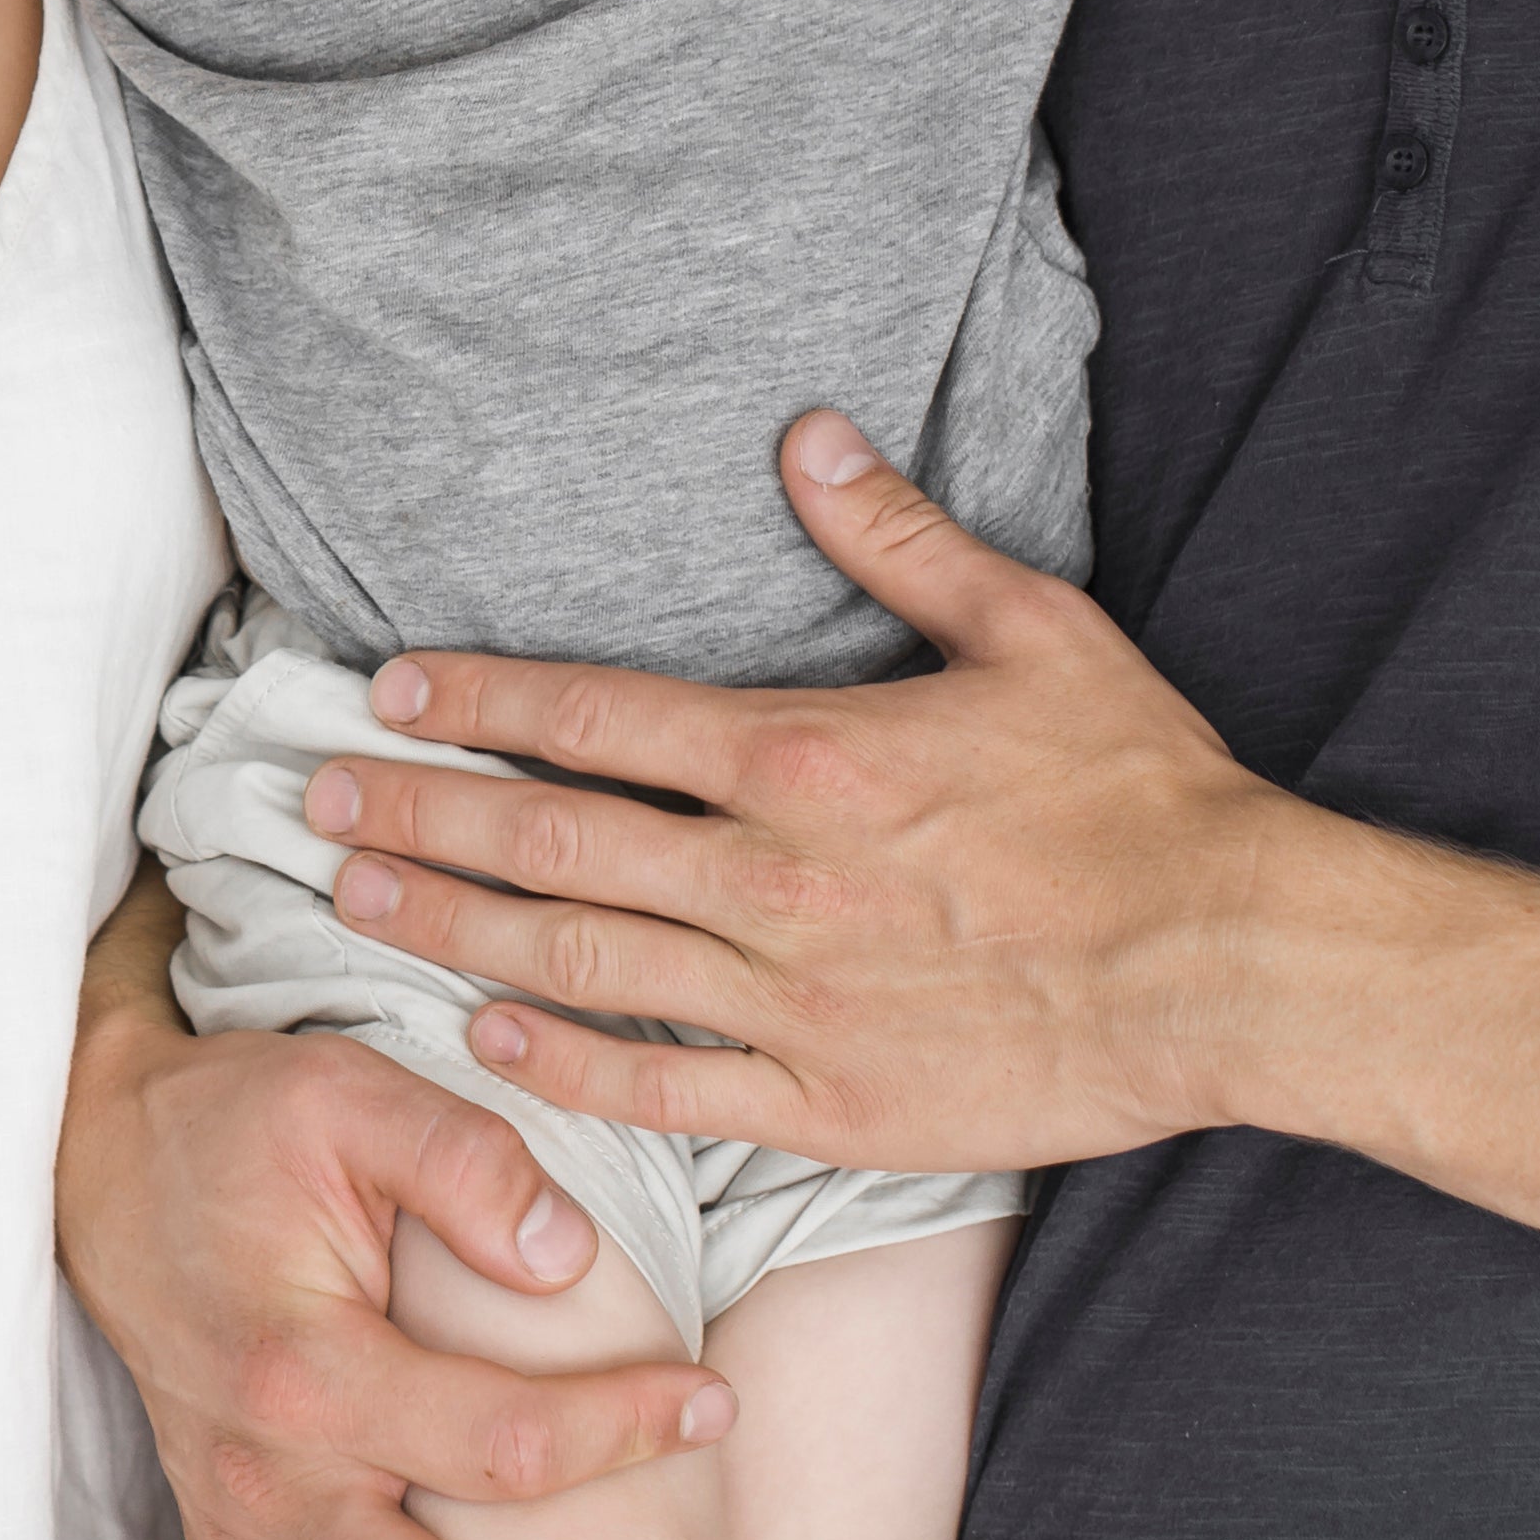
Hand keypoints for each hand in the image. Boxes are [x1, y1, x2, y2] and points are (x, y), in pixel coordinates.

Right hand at [57, 981, 734, 1539]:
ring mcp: (240, 1520)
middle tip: (670, 1529)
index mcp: (308, 1370)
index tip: (710, 1401)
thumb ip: (466, 1162)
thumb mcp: (351, 1092)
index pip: (505, 1446)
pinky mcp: (226, 1534)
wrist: (97, 1156)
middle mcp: (270, 1475)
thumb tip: (568, 1259)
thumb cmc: (232, 1117)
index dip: (626, 1431)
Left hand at [304, 413, 1287, 1173]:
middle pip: (551, 839)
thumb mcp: (1030, 626)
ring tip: (354, 901)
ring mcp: (791, 1003)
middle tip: (310, 804)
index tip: (385, 691)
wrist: (1230, 962)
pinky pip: (660, 1088)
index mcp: (807, 756)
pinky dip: (558, 1064)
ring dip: (452, 926)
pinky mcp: (828, 1101)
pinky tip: (484, 1033)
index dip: (476, 700)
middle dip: (416, 814)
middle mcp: (773, 881)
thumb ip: (899, 534)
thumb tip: (806, 438)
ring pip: (577, 961)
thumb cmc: (1136, 786)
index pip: (596, 717)